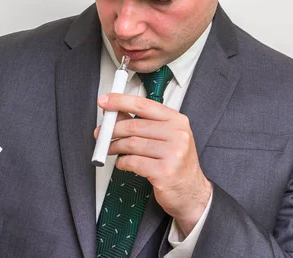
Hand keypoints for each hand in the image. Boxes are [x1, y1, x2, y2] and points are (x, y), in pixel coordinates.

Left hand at [95, 93, 211, 234]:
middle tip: (101, 133)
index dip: (120, 101)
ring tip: (110, 149)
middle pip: (135, 125)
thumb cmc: (176, 162)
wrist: (191, 191)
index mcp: (177, 121)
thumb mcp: (165, 137)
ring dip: (115, 147)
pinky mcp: (164, 171)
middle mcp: (178, 134)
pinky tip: (123, 163)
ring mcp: (173, 153)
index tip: (104, 101)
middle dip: (112, 129)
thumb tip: (115, 113)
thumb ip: (141, 123)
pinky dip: (122, 162)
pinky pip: (133, 162)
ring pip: (132, 144)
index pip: (144, 105)